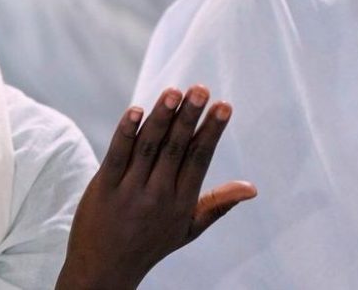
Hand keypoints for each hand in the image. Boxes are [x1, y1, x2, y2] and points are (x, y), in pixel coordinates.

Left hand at [58, 85, 256, 289]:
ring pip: (149, 148)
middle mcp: (159, 195)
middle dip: (189, 117)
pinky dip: (126, 132)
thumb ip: (218, 204)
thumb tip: (252, 188)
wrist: (105, 268)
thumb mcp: (189, 228)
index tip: (224, 105)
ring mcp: (131, 191)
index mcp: (183, 201)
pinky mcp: (104, 187)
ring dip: (161, 118)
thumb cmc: (150, 244)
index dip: (211, 131)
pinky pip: (117, 155)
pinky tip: (135, 111)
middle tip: (201, 89)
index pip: (200, 159)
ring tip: (174, 92)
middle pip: (176, 149)